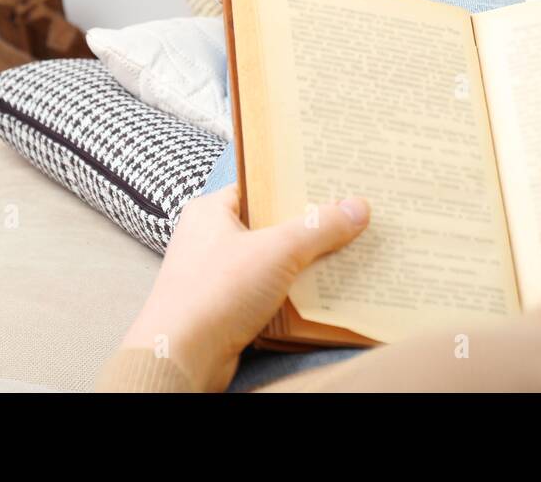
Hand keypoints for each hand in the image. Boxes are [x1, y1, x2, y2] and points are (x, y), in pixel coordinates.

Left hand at [120, 184, 369, 391]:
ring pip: (270, 263)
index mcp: (211, 211)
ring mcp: (216, 276)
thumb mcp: (278, 250)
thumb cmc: (216, 292)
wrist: (181, 357)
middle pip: (270, 226)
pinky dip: (291, 295)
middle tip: (349, 219)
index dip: (295, 184)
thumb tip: (359, 207)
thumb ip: (320, 228)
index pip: (259, 186)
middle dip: (308, 228)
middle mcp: (210, 240)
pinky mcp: (225, 309)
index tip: (332, 184)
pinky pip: (267, 294)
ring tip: (347, 255)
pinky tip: (324, 295)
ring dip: (304, 265)